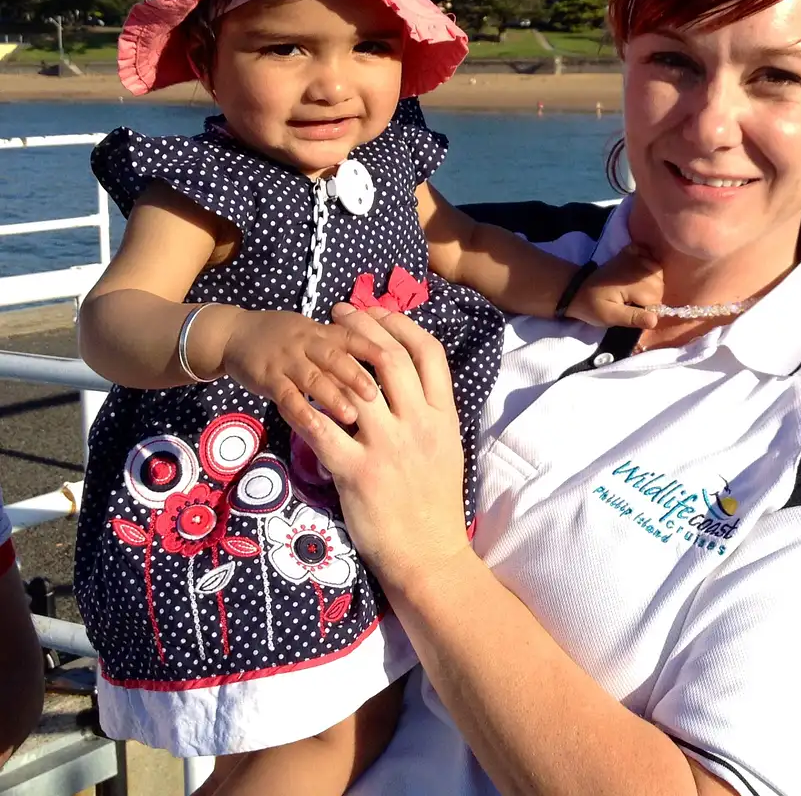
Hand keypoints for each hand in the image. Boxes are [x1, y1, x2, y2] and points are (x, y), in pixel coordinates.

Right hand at [210, 309, 383, 425]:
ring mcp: (286, 360)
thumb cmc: (285, 339)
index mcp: (323, 332)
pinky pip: (285, 395)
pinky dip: (300, 411)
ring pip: (312, 377)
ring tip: (352, 415)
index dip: (373, 348)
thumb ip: (341, 351)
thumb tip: (380, 371)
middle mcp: (307, 342)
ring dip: (332, 395)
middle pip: (335, 357)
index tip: (396, 364)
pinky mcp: (267, 377)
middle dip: (356, 375)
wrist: (236, 333)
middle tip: (378, 395)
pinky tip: (314, 426)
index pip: (352, 337)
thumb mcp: (314, 335)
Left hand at [283, 305, 470, 590]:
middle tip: (339, 313)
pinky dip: (302, 408)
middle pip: (389, 358)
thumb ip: (429, 411)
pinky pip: (321, 430)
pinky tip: (288, 396)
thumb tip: (408, 377)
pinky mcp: (356, 473)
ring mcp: (388, 448)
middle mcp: (419, 425)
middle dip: (361, 327)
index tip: (378, 310)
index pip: (428, 353)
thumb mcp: (446, 448)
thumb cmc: (436, 503)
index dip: (401, 324)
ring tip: (311, 345)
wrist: (428, 556)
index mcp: (443, 417)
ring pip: (356, 386)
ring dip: (329, 360)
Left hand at [566, 245, 662, 329]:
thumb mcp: (609, 316)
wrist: (577, 289)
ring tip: (634, 293)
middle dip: (650, 298)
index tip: (632, 312)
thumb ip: (632, 317)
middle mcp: (638, 267)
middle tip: (631, 303)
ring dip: (651, 285)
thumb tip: (655, 320)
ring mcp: (635, 258)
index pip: (656, 299)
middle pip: (659, 286)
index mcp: (633, 283)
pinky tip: (639, 276)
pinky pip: (651, 258)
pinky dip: (649, 264)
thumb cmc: (593, 305)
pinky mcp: (631, 254)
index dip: (648, 310)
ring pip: (658, 275)